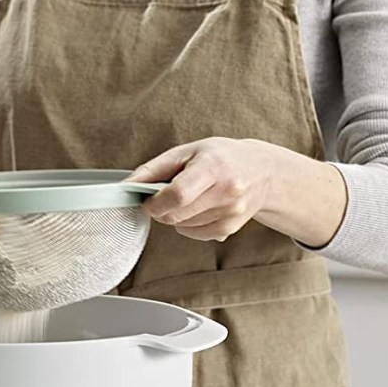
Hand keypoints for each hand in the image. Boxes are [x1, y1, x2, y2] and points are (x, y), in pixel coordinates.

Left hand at [128, 138, 274, 241]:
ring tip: (189, 198)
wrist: (262, 171)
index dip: (155, 203)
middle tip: (163, 198)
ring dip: (175, 216)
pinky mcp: (230, 229)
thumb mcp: (187, 151)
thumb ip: (153, 169)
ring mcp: (230, 213)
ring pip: (182, 227)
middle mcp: (226, 192)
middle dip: (160, 210)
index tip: (147, 200)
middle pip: (176, 215)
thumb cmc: (220, 157)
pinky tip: (199, 208)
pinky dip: (187, 225)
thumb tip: (125, 187)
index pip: (178, 195)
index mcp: (214, 168)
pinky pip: (194, 235)